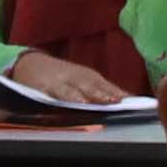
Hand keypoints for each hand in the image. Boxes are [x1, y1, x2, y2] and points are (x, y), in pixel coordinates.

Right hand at [6, 49, 130, 106]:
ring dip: (90, 95)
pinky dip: (67, 97)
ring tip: (102, 102)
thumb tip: (129, 99)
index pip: (108, 87)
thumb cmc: (61, 77)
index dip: (121, 94)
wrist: (29, 64)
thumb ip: (102, 90)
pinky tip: (75, 102)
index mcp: (88, 77)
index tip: (137, 103)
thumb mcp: (82, 81)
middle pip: (95, 86)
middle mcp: (77, 77)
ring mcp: (62, 82)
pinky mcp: (45, 87)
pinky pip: (57, 93)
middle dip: (108, 93)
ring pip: (78, 89)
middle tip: (121, 101)